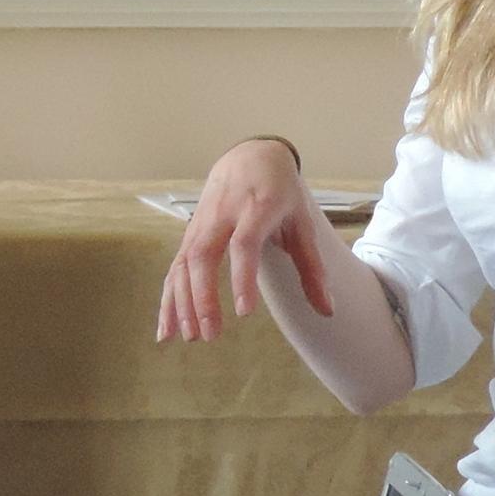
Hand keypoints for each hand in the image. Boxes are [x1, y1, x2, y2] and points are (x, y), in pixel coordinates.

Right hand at [156, 138, 332, 341]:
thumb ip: (312, 268)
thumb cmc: (280, 193)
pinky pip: (174, 268)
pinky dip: (168, 299)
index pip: (244, 244)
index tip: (244, 312)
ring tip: (191, 338)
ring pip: (183, 263)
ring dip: (183, 302)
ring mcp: (200, 224)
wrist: (249, 157)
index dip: (242, 277)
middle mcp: (222, 215)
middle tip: (211, 335)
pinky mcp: (188, 235)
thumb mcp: (302, 224)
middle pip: (204, 255)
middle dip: (203, 297)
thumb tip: (327, 311)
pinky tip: (167, 330)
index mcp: (256, 208)